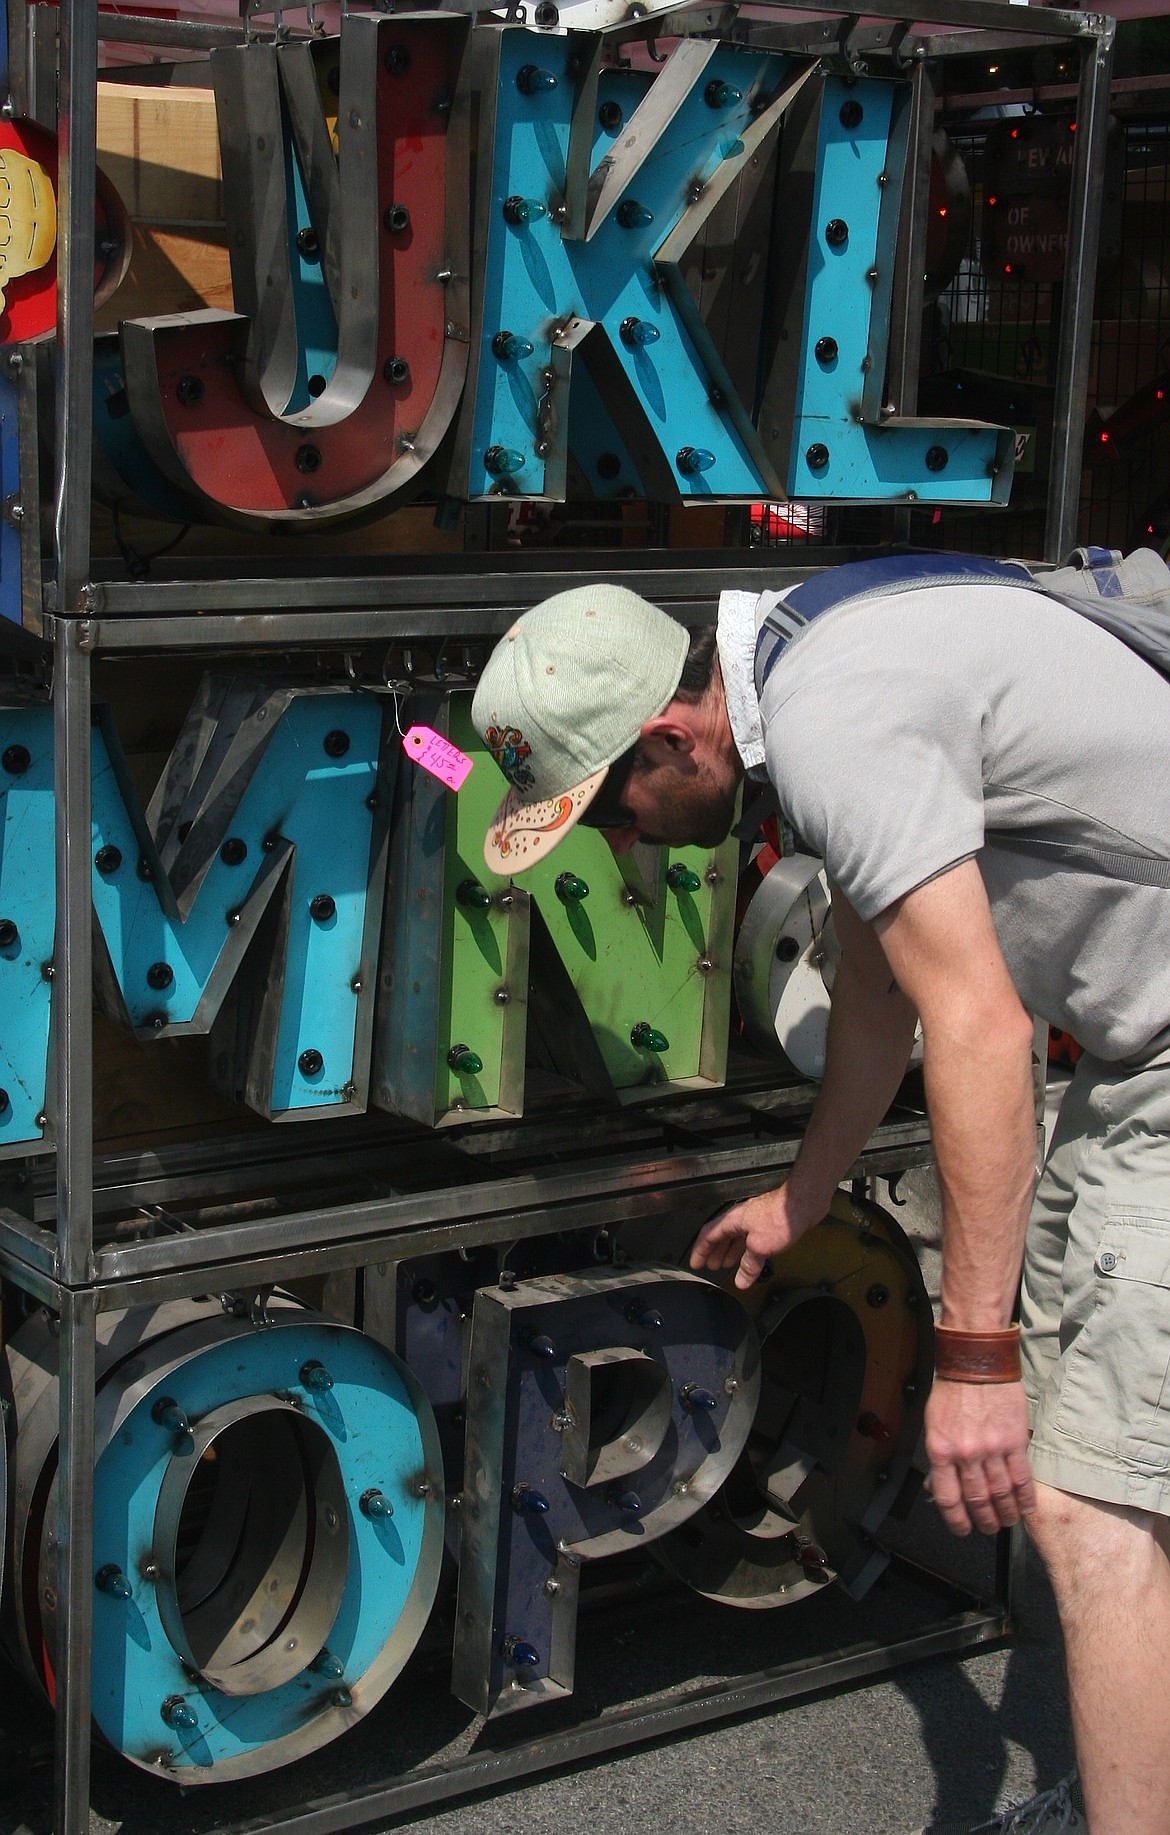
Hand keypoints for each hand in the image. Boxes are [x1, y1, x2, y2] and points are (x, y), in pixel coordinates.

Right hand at [688, 1186, 806, 1290]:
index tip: (696, 1263)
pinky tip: (754, 1258)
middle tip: (712, 1266)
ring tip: (728, 1264)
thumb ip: (749, 1265)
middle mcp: (742, 1219)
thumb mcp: (759, 1246)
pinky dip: (749, 1251)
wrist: (803, 1202)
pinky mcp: (771, 1224)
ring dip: (731, 1251)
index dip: (700, 1251)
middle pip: (722, 1237)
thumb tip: (741, 1280)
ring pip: (738, 1238)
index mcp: (732, 1221)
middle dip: (715, 1252)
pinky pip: (753, 1240)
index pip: (708, 1235)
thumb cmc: (780, 1215)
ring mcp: (756, 1220)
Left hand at [925, 1377, 1034, 1535]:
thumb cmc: (952, 1391)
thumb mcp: (933, 1424)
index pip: (948, 1498)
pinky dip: (1024, 1498)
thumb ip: (939, 1457)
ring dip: (1005, 1514)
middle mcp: (966, 1454)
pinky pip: (1022, 1478)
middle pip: (977, 1500)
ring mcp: (992, 1449)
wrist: (976, 1362)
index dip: (956, 1521)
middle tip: (988, 1528)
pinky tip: (1025, 1508)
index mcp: (941, 1450)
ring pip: (1001, 1493)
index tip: (963, 1529)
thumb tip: (938, 1486)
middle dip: (983, 1521)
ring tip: (1006, 1521)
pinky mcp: (1015, 1441)